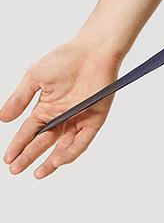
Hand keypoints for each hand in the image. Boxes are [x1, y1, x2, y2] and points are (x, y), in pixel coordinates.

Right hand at [1, 38, 123, 178]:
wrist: (94, 50)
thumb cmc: (67, 58)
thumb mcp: (35, 77)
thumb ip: (20, 99)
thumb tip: (2, 119)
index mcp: (46, 107)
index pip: (29, 132)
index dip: (18, 146)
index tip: (8, 159)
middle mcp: (62, 116)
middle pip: (43, 142)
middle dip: (29, 156)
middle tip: (16, 169)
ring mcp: (79, 117)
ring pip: (64, 146)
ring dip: (51, 161)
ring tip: (38, 173)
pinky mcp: (95, 118)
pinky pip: (83, 140)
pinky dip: (72, 151)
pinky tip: (59, 159)